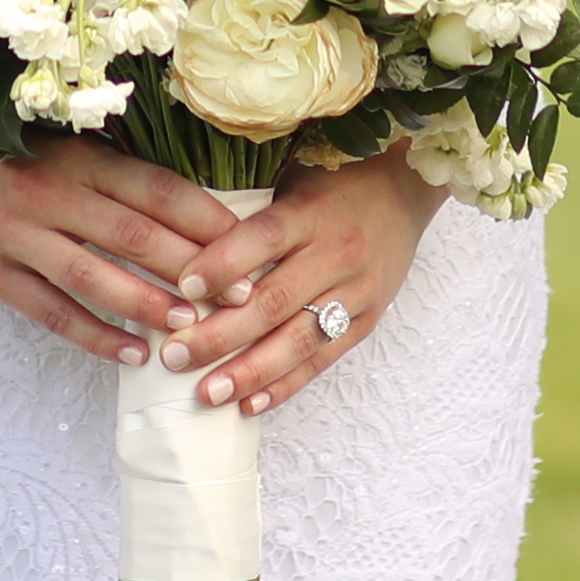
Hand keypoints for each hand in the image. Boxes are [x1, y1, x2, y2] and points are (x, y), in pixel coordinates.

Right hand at [0, 109, 244, 362]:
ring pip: (92, 277)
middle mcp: (49, 192)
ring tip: (189, 328)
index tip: (248, 252)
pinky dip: (94, 336)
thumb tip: (210, 221)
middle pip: (132, 235)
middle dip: (191, 271)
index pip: (157, 190)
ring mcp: (17, 234)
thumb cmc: (29, 154)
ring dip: (146, 305)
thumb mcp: (80, 149)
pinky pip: (51, 311)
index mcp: (82, 158)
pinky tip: (132, 353)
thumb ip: (130, 179)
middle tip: (239, 299)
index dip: (207, 222)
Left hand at [166, 154, 447, 412]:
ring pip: (299, 339)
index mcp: (310, 211)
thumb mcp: (291, 176)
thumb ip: (250, 210)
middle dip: (221, 334)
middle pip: (275, 300)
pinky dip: (286, 384)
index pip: (263, 238)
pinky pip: (323, 359)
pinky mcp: (367, 319)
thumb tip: (182, 243)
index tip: (182, 288)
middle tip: (175, 357)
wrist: (404, 188)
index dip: (222, 264)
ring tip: (209, 393)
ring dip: (251, 371)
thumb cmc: (332, 180)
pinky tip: (251, 404)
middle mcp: (336, 252)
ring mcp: (356, 291)